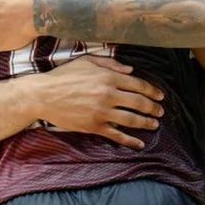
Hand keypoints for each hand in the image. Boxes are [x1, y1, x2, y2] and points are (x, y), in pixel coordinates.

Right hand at [34, 55, 165, 149]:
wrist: (43, 95)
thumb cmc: (64, 76)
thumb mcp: (87, 61)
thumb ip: (110, 64)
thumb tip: (131, 70)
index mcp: (108, 77)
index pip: (138, 84)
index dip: (153, 91)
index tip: (161, 96)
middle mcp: (108, 94)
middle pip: (139, 103)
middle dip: (153, 108)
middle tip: (161, 112)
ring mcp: (102, 112)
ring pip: (132, 119)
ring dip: (146, 123)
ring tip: (154, 125)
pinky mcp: (94, 126)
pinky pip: (116, 135)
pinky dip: (130, 140)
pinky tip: (140, 143)